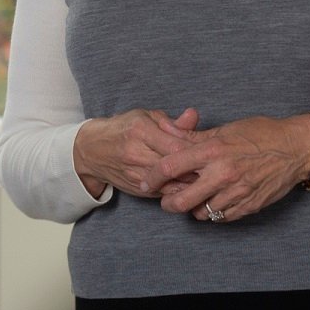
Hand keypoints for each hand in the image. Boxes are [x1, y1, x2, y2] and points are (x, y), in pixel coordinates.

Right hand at [73, 108, 200, 198]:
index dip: (196, 150)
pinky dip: (180, 191)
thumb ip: (172, 121)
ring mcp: (136, 174)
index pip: (176, 145)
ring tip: (208, 179)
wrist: (92, 151)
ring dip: (192, 183)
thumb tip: (194, 116)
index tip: (211, 151)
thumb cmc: (123, 129)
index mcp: (140, 130)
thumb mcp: (146, 117)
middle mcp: (136, 154)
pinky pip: (165, 193)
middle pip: (176, 167)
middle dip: (198, 168)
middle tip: (216, 167)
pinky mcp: (138, 189)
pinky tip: (193, 187)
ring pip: (172, 184)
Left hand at [146, 114, 309, 224]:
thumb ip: (194, 137)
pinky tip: (214, 201)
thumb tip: (167, 132)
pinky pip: (220, 217)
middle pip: (180, 200)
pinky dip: (213, 212)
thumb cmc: (261, 134)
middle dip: (168, 203)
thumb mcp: (225, 129)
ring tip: (194, 197)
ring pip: (200, 212)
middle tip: (166, 199)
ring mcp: (236, 193)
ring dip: (192, 207)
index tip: (146, 181)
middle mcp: (222, 174)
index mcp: (213, 151)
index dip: (153, 177)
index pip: (170, 167)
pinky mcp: (248, 206)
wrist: (296, 148)